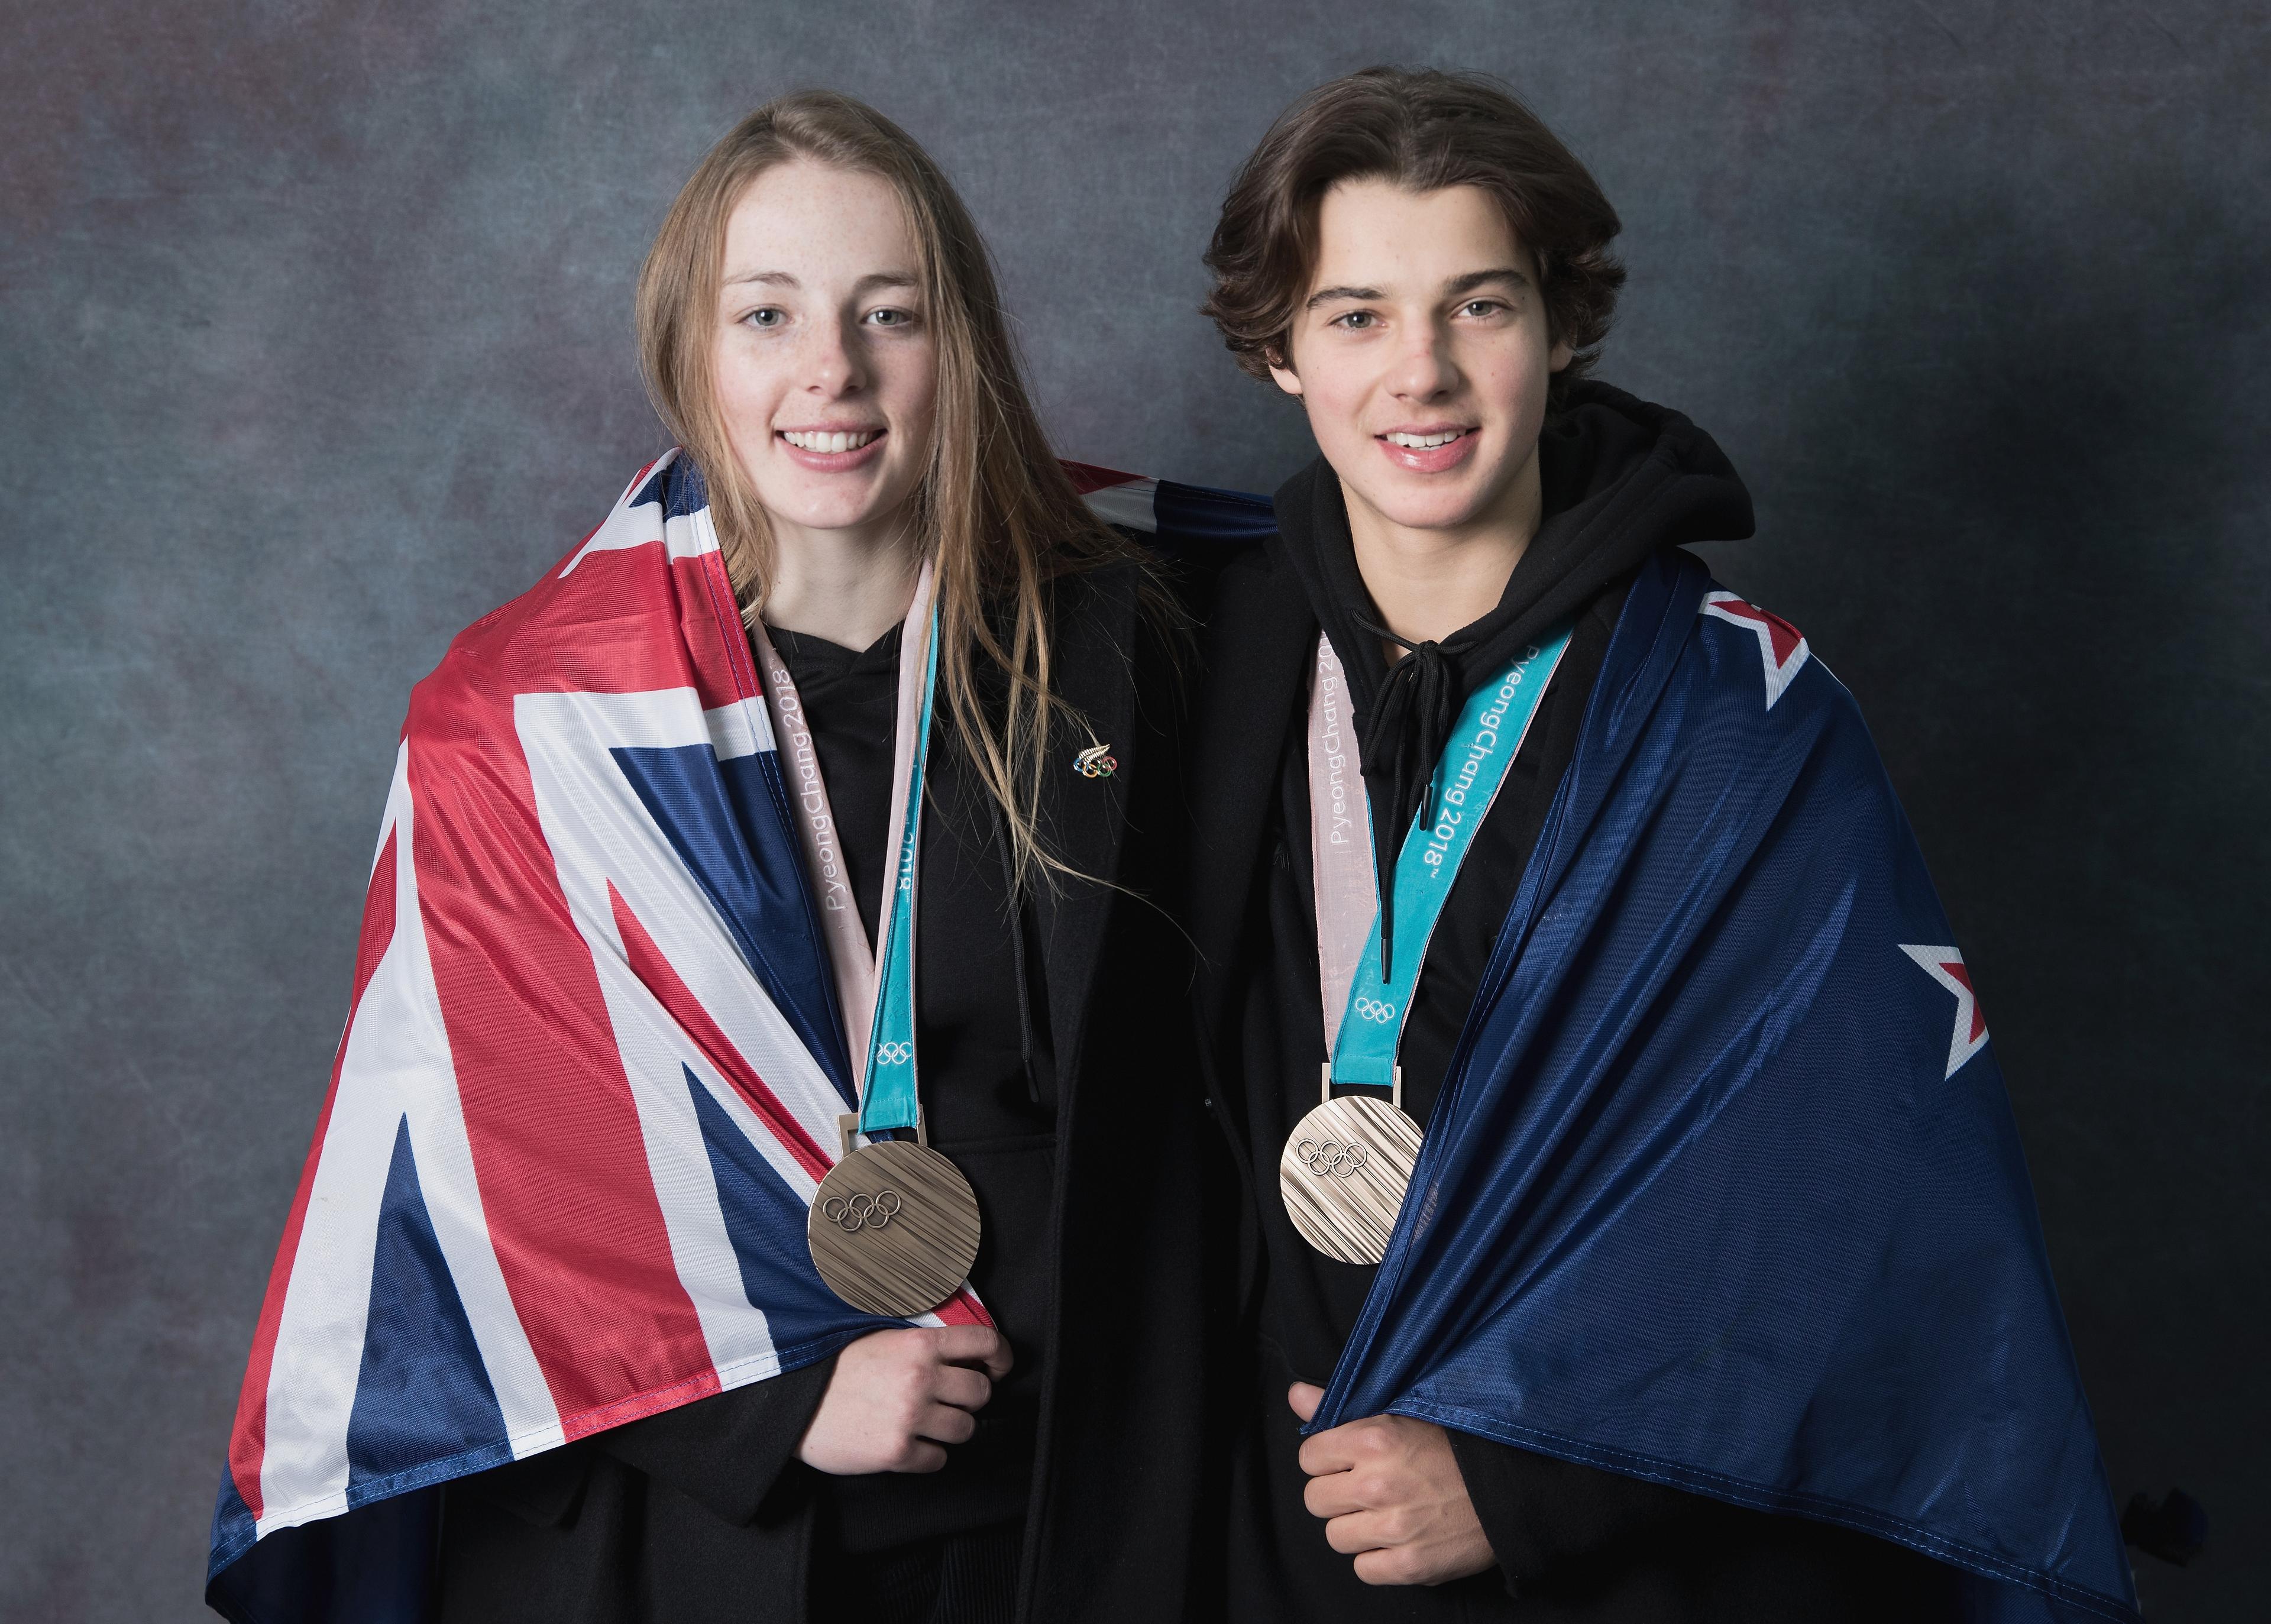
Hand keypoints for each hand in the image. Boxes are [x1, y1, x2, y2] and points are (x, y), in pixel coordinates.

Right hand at [796, 1326, 1010, 1474]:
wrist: (791, 1401)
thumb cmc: (834, 1366)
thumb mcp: (881, 1336)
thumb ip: (922, 1343)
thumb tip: (963, 1352)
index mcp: (919, 1344)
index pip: (985, 1342)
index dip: (1000, 1356)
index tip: (997, 1368)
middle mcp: (920, 1378)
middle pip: (981, 1392)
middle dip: (972, 1398)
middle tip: (952, 1400)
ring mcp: (909, 1416)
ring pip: (965, 1429)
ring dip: (952, 1428)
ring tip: (927, 1422)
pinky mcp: (896, 1451)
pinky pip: (938, 1459)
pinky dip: (929, 1455)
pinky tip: (909, 1443)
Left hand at [1289, 1382, 1495, 1585]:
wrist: (1509, 1487)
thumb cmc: (1452, 1447)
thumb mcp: (1397, 1414)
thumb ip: (1339, 1409)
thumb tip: (1295, 1395)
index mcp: (1373, 1440)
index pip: (1309, 1457)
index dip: (1326, 1460)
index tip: (1346, 1462)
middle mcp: (1378, 1484)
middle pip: (1315, 1500)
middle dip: (1336, 1495)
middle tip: (1365, 1490)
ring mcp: (1394, 1528)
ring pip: (1335, 1537)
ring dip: (1355, 1528)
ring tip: (1384, 1514)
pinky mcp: (1410, 1565)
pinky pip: (1363, 1569)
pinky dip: (1377, 1559)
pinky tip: (1397, 1540)